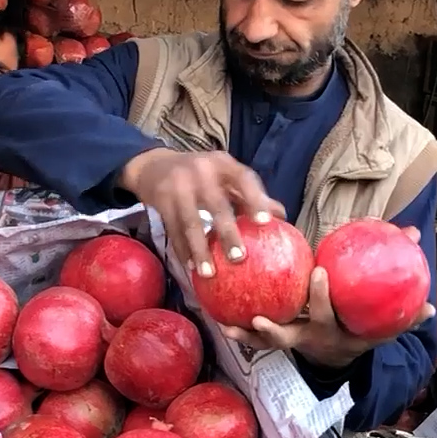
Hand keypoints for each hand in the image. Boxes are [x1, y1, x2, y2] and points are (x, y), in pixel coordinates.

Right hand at [119, 148, 283, 278]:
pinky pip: (173, 230)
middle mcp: (201, 171)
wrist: (154, 165)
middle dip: (227, 233)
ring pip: (190, 222)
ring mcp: (178, 185)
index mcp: (223, 164)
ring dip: (200, 250)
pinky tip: (190, 268)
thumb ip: (249, 195)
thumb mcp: (224, 177)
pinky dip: (182, 250)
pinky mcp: (161, 200)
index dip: (255, 199)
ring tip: (209, 273)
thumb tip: (282, 216)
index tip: (266, 222)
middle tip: (239, 258)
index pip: (244, 179)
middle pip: (216, 205)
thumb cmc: (201, 175)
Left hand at [219, 258, 434, 368]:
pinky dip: (237, 329)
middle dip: (275, 330)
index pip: (327, 313)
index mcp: (335, 331)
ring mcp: (292, 342)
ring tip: (224, 326)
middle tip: (258, 318)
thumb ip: (396, 269)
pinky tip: (216, 315)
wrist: (345, 354)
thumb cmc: (364, 326)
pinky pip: (254, 338)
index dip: (321, 296)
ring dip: (245, 337)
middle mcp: (309, 339)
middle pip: (290, 337)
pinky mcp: (276, 341)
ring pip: (265, 344)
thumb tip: (417, 235)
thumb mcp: (385, 313)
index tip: (318, 273)